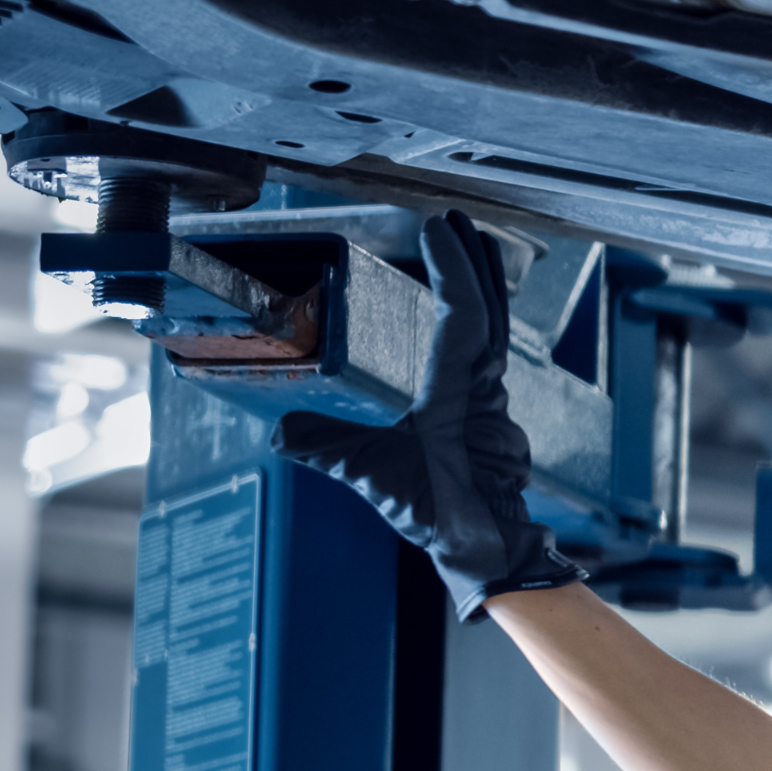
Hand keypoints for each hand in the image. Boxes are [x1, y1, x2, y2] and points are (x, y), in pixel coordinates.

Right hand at [272, 211, 585, 619]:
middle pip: (486, 309)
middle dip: (469, 261)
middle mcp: (483, 389)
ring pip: (492, 329)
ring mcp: (491, 401)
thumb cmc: (445, 516)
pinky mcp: (489, 416)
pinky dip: (478, 321)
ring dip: (479, 286)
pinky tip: (466, 315)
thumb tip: (278, 430)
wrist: (492, 551)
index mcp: (459, 393)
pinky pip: (487, 354)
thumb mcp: (374, 478)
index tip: (436, 226)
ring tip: (468, 246)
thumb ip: (327, 449)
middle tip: (455, 219)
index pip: (462, 315)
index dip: (451, 267)